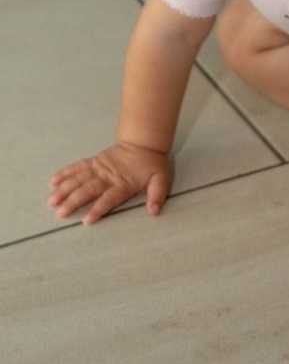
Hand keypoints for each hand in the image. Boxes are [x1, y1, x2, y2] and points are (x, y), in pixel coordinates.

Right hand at [48, 143, 171, 224]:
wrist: (143, 143)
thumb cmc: (152, 165)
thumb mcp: (161, 179)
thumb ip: (157, 195)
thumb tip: (154, 211)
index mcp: (123, 184)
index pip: (109, 198)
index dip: (98, 209)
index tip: (86, 220)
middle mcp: (108, 177)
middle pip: (88, 190)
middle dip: (73, 201)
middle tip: (60, 212)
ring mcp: (99, 168)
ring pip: (79, 179)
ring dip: (64, 189)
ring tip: (52, 201)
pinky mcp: (94, 162)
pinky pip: (77, 167)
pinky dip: (65, 173)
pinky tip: (53, 181)